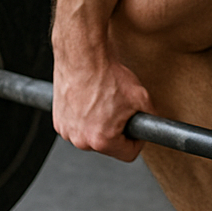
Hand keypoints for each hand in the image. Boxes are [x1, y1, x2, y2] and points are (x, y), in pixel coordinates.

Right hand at [51, 41, 154, 162]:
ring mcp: (67, 132)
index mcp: (103, 140)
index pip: (129, 153)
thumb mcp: (141, 97)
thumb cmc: (107, 75)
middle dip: (116, 130)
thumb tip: (153, 126)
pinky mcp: (58, 121)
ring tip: (103, 102)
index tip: (135, 128)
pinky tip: (89, 100)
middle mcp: (81, 141)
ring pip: (91, 136)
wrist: (83, 57)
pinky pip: (76, 126)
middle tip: (119, 109)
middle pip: (108, 145)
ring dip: (98, 124)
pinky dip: (83, 117)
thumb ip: (150, 118)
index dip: (137, 140)